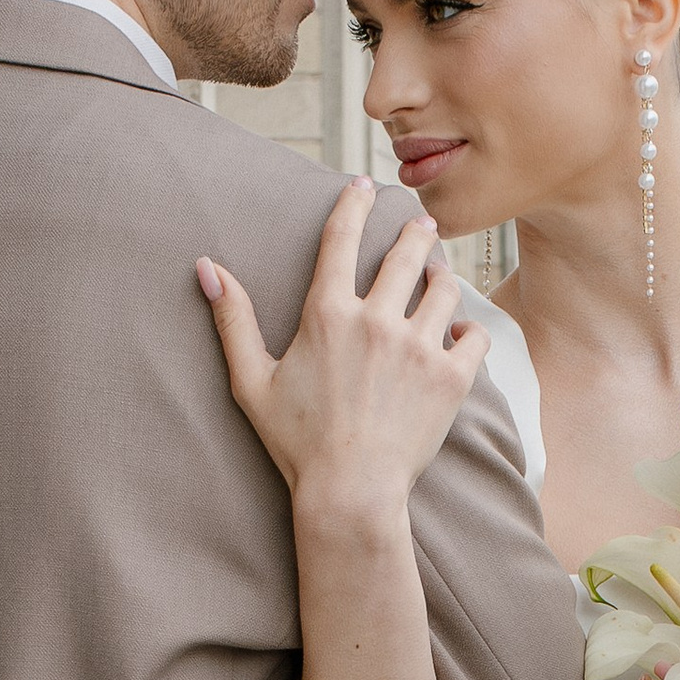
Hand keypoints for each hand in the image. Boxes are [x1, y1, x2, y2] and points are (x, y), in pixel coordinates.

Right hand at [199, 182, 482, 527]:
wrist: (351, 493)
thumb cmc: (297, 442)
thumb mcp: (252, 381)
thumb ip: (233, 320)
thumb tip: (206, 267)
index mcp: (327, 314)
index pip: (341, 238)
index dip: (353, 204)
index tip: (363, 185)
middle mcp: (377, 320)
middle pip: (406, 253)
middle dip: (415, 231)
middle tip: (421, 224)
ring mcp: (419, 346)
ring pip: (444, 288)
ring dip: (442, 276)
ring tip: (439, 276)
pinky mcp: (451, 377)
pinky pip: (473, 334)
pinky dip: (469, 329)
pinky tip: (461, 331)